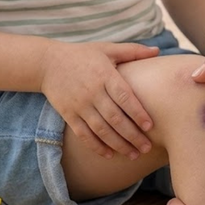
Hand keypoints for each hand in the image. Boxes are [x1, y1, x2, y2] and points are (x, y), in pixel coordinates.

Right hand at [40, 40, 158, 157]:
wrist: (47, 63)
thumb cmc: (83, 55)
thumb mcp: (107, 49)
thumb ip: (133, 51)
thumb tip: (157, 50)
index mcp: (105, 75)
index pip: (124, 97)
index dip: (137, 113)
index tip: (150, 126)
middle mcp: (93, 92)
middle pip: (115, 118)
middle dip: (132, 135)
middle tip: (147, 148)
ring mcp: (79, 105)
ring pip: (101, 129)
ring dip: (118, 144)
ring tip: (133, 155)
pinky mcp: (68, 115)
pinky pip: (84, 134)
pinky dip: (96, 146)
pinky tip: (109, 155)